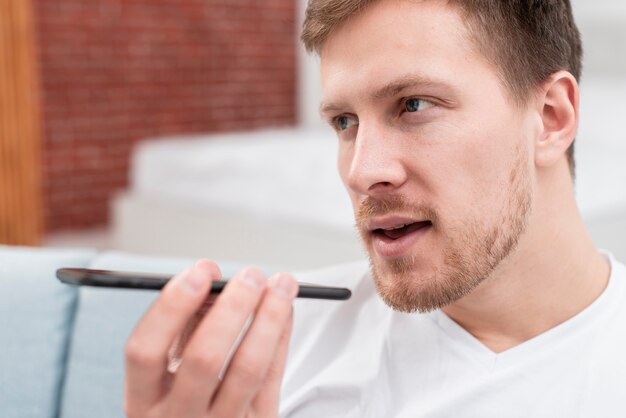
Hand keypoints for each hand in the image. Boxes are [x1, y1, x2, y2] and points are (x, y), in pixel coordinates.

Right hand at [124, 259, 298, 417]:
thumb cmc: (183, 404)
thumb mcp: (168, 375)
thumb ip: (185, 326)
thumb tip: (209, 275)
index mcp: (143, 402)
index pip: (145, 351)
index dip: (171, 308)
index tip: (199, 273)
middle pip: (204, 359)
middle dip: (231, 308)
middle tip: (250, 276)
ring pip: (248, 369)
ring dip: (268, 318)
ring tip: (280, 285)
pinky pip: (273, 378)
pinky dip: (281, 336)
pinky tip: (284, 310)